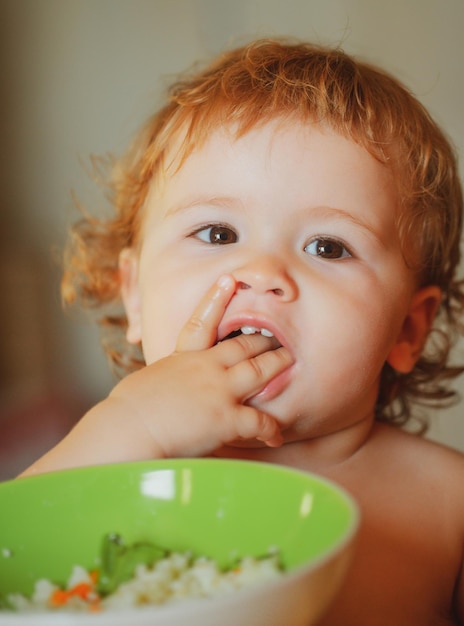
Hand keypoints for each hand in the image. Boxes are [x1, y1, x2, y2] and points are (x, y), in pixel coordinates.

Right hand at [19, 275, 292, 475]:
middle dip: (263, 342)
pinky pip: (260, 421)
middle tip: (278, 339)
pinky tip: (276, 436)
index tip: (229, 279)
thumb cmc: (126, 412)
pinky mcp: (227, 417)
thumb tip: (157, 384)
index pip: (201, 322)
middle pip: (243, 346)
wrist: (129, 429)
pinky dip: (271, 429)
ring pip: (259, 371)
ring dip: (277, 366)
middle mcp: (205, 368)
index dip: (216, 299)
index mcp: (182, 358)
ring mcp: (219, 390)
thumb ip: (161, 379)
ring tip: (290, 362)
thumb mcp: (144, 383)